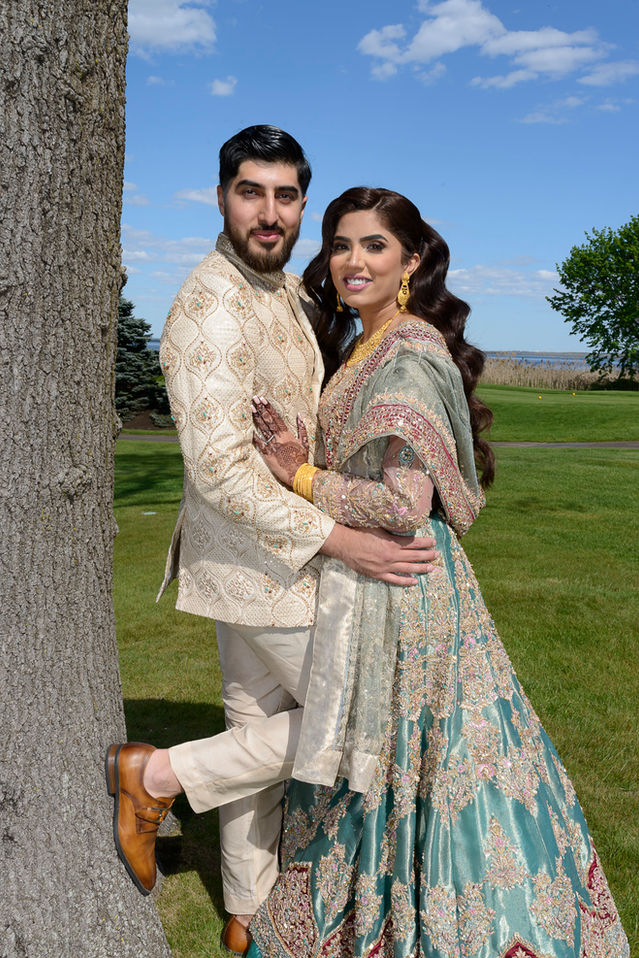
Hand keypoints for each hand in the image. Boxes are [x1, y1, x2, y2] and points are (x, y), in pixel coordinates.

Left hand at [252, 396, 308, 486]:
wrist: (297, 473)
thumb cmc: (302, 458)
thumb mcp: (305, 442)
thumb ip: (301, 428)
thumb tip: (299, 414)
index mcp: (287, 434)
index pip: (276, 417)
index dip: (269, 408)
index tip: (264, 399)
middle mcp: (278, 437)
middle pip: (268, 420)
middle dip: (261, 408)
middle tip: (254, 398)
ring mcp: (272, 445)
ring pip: (263, 429)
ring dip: (257, 418)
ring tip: (251, 408)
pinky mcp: (267, 454)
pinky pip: (259, 443)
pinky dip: (255, 437)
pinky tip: (250, 429)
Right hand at [320, 525, 438, 585]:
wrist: (345, 544)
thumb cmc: (360, 533)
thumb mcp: (378, 527)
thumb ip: (391, 531)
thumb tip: (402, 526)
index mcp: (392, 543)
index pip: (413, 543)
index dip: (425, 543)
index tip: (433, 542)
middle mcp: (392, 555)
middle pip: (414, 556)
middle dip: (427, 555)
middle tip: (437, 555)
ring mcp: (386, 567)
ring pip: (408, 569)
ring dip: (421, 568)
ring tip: (431, 568)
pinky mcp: (378, 574)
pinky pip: (395, 580)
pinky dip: (405, 581)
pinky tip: (414, 581)